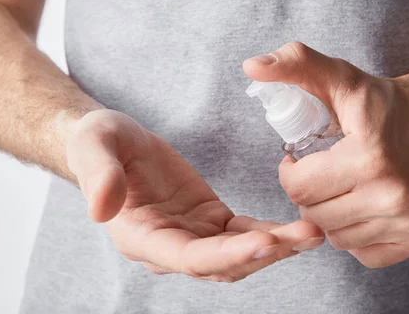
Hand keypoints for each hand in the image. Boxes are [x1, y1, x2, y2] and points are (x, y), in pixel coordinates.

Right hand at [65, 109, 324, 281]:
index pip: (187, 257)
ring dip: (278, 247)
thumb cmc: (100, 143)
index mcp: (141, 237)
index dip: (225, 256)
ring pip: (241, 254)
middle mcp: (171, 246)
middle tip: (305, 235)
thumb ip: (98, 175)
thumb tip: (100, 209)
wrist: (115, 144)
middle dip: (265, 254)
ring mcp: (194, 237)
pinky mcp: (212, 222)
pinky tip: (301, 226)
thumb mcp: (94, 146)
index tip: (263, 243)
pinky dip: (274, 232)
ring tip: (314, 232)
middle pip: (223, 264)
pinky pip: (248, 232)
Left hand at [243, 42, 408, 267]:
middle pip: (316, 216)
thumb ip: (296, 64)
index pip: (299, 189)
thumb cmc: (387, 103)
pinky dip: (358, 235)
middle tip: (321, 175)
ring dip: (332, 216)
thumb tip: (251, 65)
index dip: (290, 174)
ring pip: (338, 239)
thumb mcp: (341, 78)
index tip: (298, 162)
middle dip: (309, 195)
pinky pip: (366, 254)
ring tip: (343, 189)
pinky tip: (365, 207)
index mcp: (369, 157)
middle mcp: (394, 194)